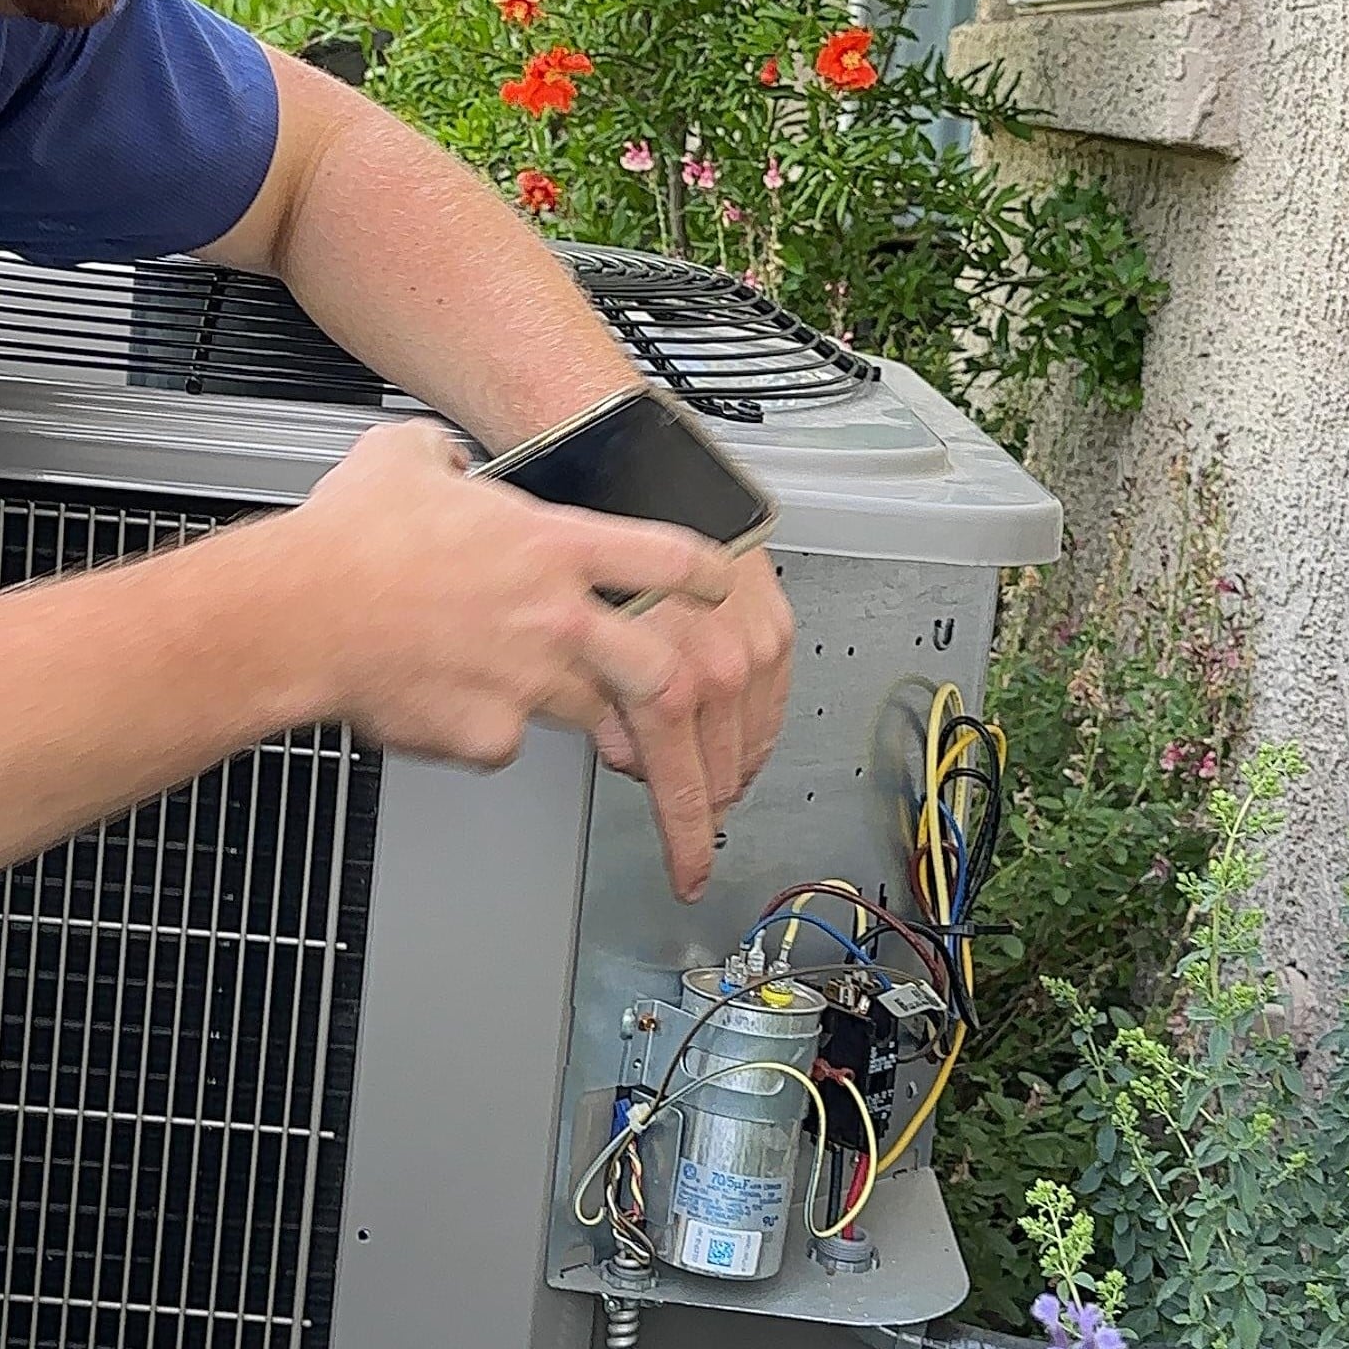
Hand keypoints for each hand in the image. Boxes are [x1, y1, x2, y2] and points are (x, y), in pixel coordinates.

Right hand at [272, 421, 745, 896]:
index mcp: (551, 546)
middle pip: (660, 666)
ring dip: (576, 709)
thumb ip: (440, 453)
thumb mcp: (402, 456)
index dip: (709, 573)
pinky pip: (508, 743)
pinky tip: (454, 707)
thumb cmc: (347, 541)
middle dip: (670, 684)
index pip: (668, 558)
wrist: (298, 616)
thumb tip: (441, 456)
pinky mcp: (488, 737)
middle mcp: (555, 618)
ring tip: (538, 692)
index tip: (720, 585)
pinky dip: (490, 733)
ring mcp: (528, 683)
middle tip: (663, 689)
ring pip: (589, 713)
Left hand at [585, 547, 794, 874]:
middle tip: (681, 816)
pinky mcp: (775, 621)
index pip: (686, 793)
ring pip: (752, 743)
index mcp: (672, 686)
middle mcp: (724, 670)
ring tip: (694, 763)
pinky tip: (721, 719)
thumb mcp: (573, 647)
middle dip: (699, 800)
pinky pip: (772, 700)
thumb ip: (604, 715)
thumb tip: (625, 753)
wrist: (631, 472)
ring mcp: (756, 645)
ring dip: (725, 762)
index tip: (687, 875)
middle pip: (722, 775)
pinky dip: (748, 720)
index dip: (686, 845)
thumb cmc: (591, 547)